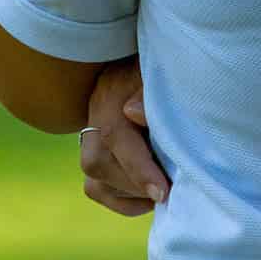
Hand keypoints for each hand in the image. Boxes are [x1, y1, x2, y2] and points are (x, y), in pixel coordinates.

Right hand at [79, 59, 170, 216]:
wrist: (146, 61)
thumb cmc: (168, 68)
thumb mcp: (165, 74)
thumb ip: (152, 93)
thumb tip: (134, 113)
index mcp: (112, 93)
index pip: (114, 135)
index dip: (138, 168)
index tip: (163, 192)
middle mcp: (94, 114)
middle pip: (98, 163)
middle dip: (135, 184)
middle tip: (169, 192)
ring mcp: (91, 132)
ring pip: (94, 179)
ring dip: (129, 193)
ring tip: (161, 192)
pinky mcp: (96, 150)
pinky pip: (96, 187)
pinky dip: (122, 198)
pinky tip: (148, 197)